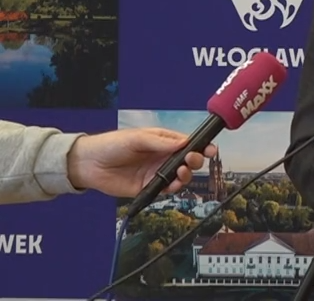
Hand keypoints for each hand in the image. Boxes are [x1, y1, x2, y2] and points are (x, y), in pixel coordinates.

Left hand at [66, 128, 216, 197]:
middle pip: (188, 160)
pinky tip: (173, 184)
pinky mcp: (148, 187)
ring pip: (181, 176)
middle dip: (195, 160)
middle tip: (191, 160)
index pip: (187, 143)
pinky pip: (167, 189)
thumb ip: (161, 142)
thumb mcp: (137, 138)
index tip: (210, 149)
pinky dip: (174, 188)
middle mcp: (162, 157)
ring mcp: (156, 172)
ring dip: (186, 174)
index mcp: (162, 141)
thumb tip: (183, 143)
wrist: (88, 164)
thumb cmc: (111, 144)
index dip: (201, 146)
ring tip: (181, 171)